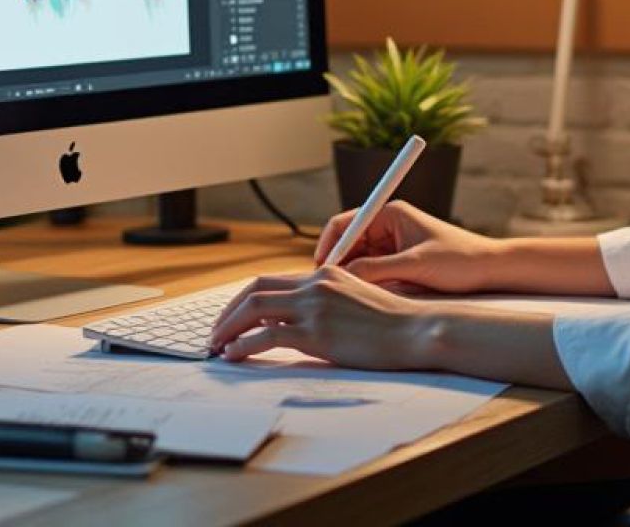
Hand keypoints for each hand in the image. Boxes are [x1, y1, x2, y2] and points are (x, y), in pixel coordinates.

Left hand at [209, 266, 423, 367]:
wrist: (414, 331)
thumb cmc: (391, 322)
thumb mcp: (355, 299)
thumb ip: (326, 300)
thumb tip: (299, 319)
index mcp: (323, 274)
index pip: (270, 279)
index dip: (244, 299)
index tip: (231, 317)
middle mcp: (315, 284)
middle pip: (254, 289)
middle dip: (228, 311)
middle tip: (216, 331)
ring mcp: (314, 308)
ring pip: (254, 308)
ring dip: (228, 328)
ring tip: (217, 346)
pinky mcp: (316, 333)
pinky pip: (267, 336)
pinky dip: (243, 345)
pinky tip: (234, 355)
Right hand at [314, 200, 501, 293]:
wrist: (492, 271)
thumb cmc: (459, 260)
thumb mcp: (415, 265)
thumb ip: (376, 270)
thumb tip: (341, 275)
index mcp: (391, 214)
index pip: (345, 223)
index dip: (329, 245)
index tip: (321, 271)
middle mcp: (389, 226)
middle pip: (348, 243)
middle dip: (337, 265)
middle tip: (325, 292)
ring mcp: (394, 245)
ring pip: (359, 261)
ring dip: (351, 277)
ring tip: (343, 300)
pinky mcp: (400, 263)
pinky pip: (373, 272)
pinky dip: (365, 285)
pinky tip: (362, 302)